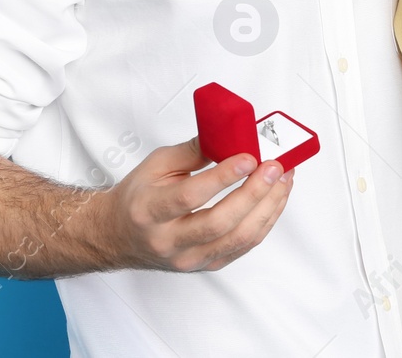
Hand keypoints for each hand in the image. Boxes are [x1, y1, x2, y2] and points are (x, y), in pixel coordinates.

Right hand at [106, 136, 291, 271]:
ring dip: (268, 207)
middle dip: (254, 192)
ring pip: (238, 238)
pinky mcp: (206, 265)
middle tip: (274, 168)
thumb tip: (229, 135)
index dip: (223, 177)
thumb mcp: (155, 165)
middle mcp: (169, 241)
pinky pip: (244, 246)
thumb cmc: (138, 198)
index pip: (191, 196)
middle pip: (220, 222)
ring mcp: (189, 258)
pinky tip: (274, 200)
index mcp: (150, 211)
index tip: (249, 157)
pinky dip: (265, 221)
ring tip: (283, 180)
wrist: (119, 235)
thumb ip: (193, 151)